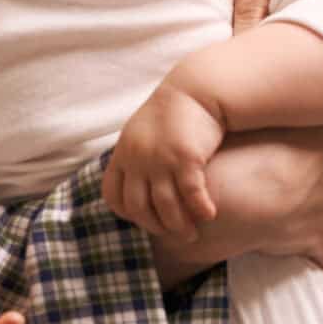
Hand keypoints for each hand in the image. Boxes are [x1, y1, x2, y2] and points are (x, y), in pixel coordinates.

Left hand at [107, 83, 227, 238]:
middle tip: (173, 234)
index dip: (127, 213)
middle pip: (138, 206)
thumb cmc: (174, 112)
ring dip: (179, 225)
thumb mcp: (143, 132)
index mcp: (124, 153)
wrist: (197, 89)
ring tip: (192, 233)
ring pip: (165, 206)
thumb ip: (135, 155)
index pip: (113, 194)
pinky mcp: (185, 157)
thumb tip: (136, 181)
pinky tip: (209, 215)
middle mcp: (137, 158)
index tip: (145, 219)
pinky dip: (199, 209)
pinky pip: (191, 194)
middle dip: (155, 226)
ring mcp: (160, 159)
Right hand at [153, 130, 322, 308]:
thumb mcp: (280, 119)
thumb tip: (300, 118)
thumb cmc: (248, 146)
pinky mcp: (317, 242)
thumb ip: (302, 122)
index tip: (299, 143)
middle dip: (319, 174)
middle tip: (281, 166)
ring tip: (280, 195)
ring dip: (317, 204)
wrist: (227, 187)